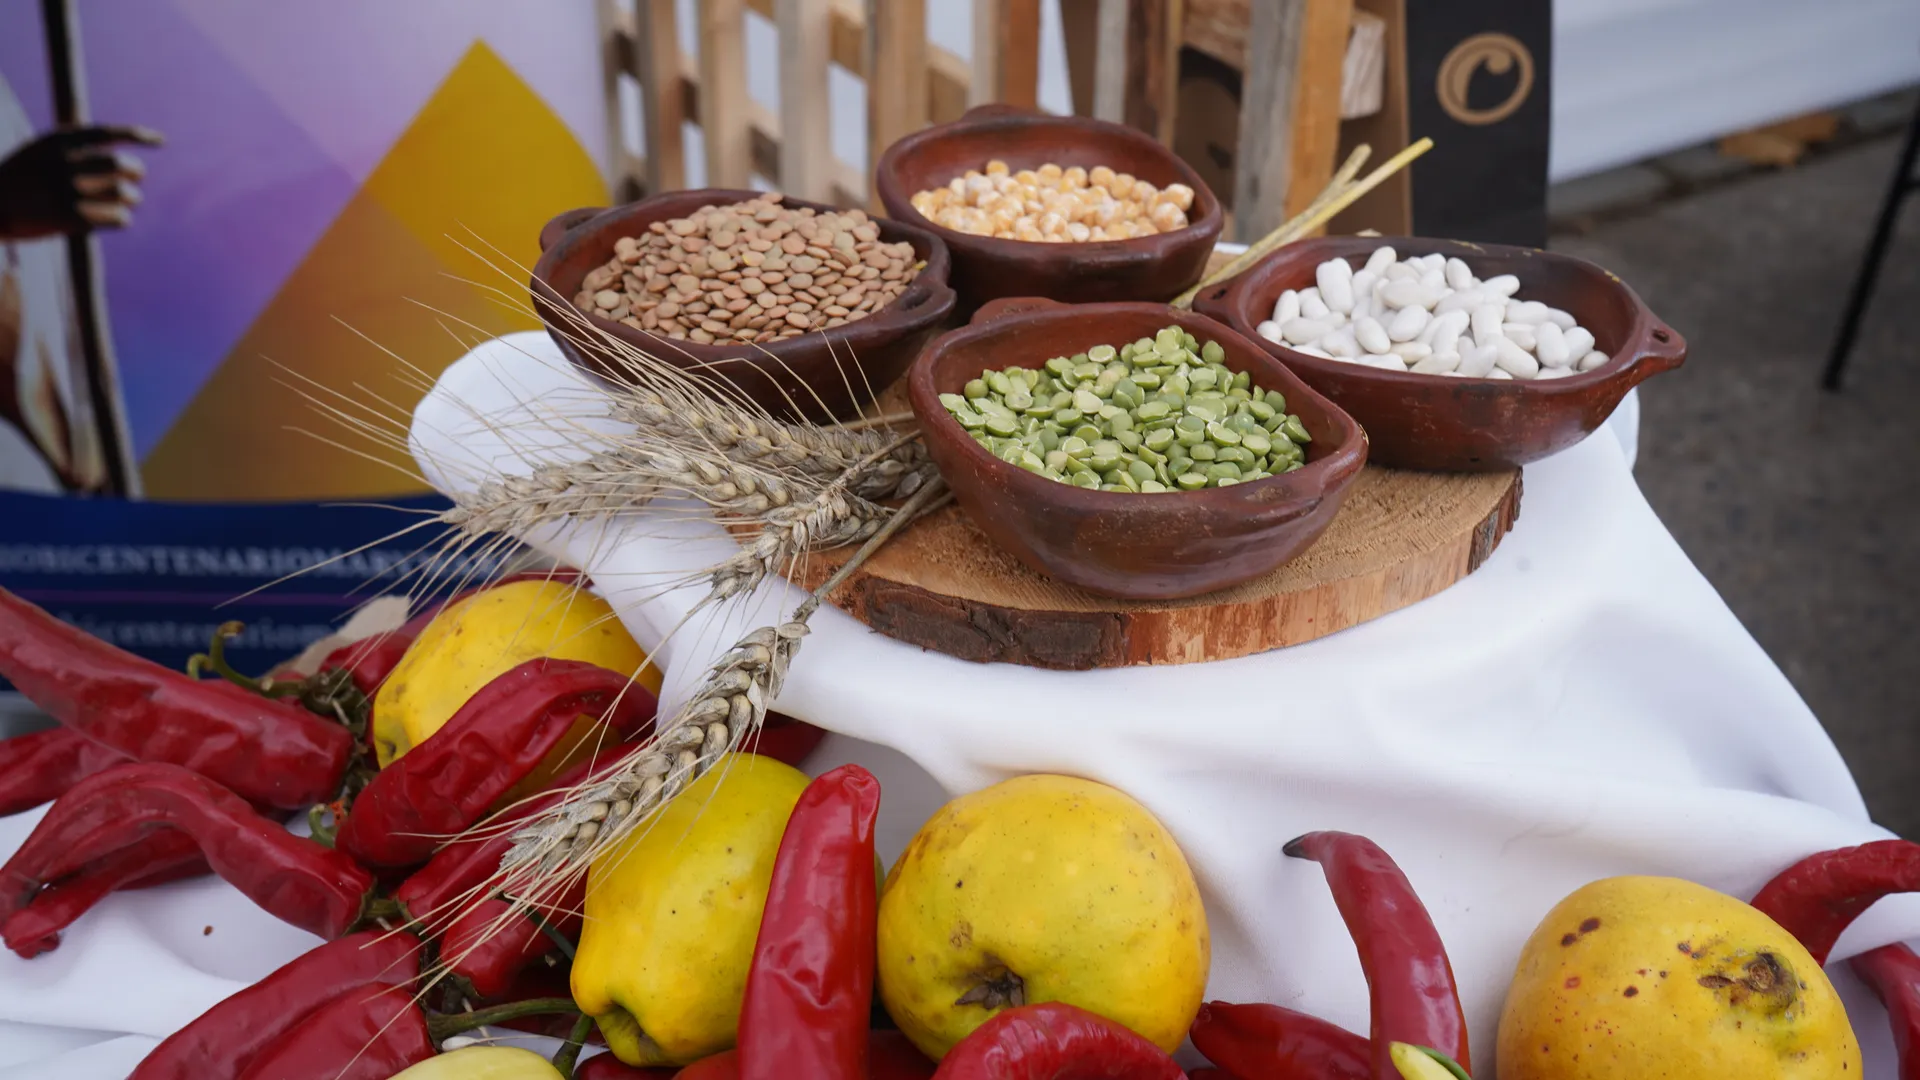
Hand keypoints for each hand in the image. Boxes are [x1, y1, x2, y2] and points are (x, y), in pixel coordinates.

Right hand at [0, 125, 162, 239]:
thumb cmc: (21, 180)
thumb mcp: (40, 151)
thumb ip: (74, 148)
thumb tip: (122, 156)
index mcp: (57, 141)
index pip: (108, 133)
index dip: (138, 135)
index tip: (160, 141)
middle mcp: (64, 162)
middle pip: (122, 163)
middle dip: (135, 172)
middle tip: (134, 181)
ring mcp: (67, 189)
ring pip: (124, 192)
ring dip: (131, 198)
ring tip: (126, 200)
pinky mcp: (71, 217)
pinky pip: (118, 217)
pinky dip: (123, 218)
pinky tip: (117, 218)